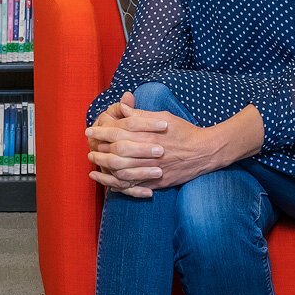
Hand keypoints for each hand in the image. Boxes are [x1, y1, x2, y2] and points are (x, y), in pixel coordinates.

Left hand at [88, 99, 221, 195]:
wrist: (205, 151)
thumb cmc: (184, 131)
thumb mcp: (163, 116)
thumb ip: (141, 114)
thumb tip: (123, 107)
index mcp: (149, 134)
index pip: (118, 132)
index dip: (101, 131)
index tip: (89, 130)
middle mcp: (149, 152)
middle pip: (116, 152)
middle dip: (99, 150)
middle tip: (89, 150)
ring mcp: (153, 169)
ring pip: (122, 171)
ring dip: (105, 168)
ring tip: (95, 165)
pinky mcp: (157, 182)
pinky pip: (135, 186)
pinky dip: (120, 186)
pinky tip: (109, 184)